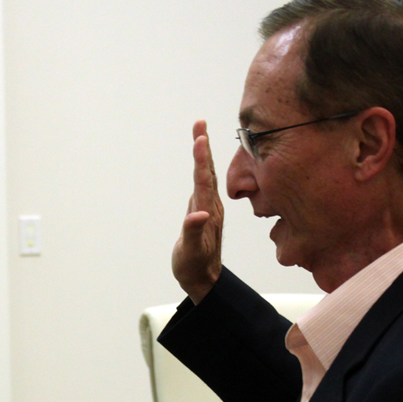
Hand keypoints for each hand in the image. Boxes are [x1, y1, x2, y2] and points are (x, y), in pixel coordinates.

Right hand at [172, 120, 223, 302]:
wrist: (204, 278)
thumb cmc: (194, 266)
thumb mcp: (192, 252)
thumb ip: (194, 232)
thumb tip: (198, 214)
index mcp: (207, 211)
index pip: (203, 180)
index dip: (201, 158)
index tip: (200, 137)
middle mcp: (210, 205)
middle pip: (205, 170)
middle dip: (202, 146)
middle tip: (199, 123)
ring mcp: (208, 206)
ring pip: (205, 174)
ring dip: (203, 153)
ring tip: (199, 133)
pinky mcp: (204, 210)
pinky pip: (203, 183)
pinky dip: (201, 167)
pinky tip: (200, 162)